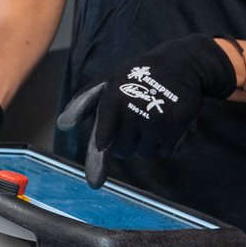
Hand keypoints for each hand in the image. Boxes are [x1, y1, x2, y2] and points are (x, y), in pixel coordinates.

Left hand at [57, 35, 236, 185]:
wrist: (183, 63)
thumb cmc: (138, 76)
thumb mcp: (108, 81)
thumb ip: (83, 103)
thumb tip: (63, 124)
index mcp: (111, 99)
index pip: (102, 140)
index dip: (98, 161)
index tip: (95, 183)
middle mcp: (132, 109)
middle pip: (123, 151)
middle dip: (129, 140)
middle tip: (138, 115)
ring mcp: (155, 118)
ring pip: (145, 152)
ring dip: (150, 141)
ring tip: (155, 113)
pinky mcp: (176, 125)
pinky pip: (167, 151)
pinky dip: (169, 142)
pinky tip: (171, 120)